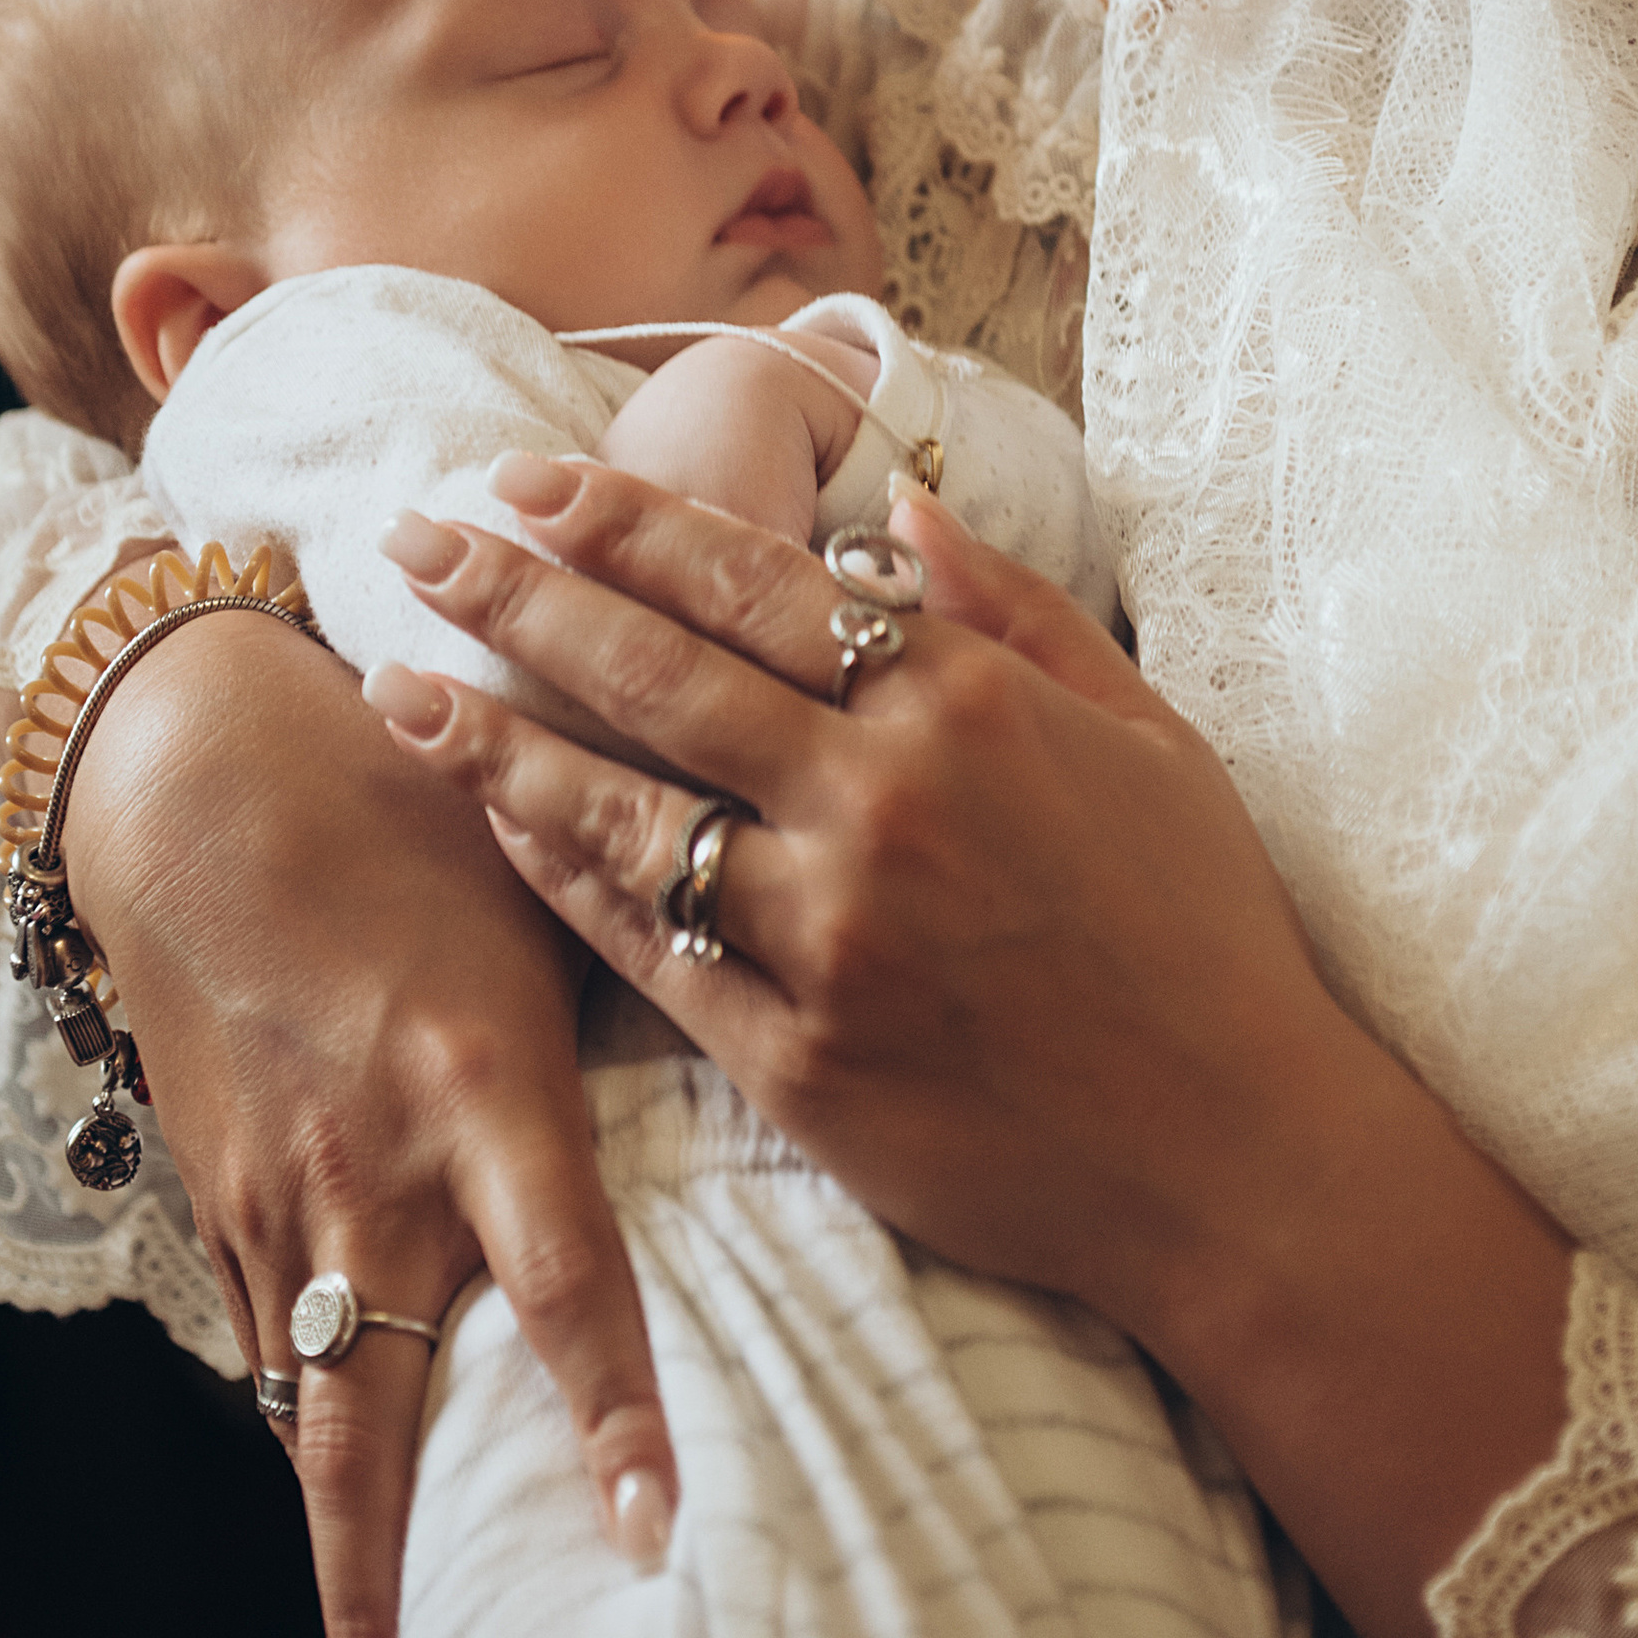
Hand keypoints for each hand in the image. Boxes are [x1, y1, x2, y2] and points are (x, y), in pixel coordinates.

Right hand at [59, 608, 679, 1637]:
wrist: (194, 773)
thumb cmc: (410, 807)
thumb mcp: (541, 879)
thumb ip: (659, 967)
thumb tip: (819, 1018)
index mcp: (482, 1084)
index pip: (560, 1278)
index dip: (608, 1409)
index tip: (658, 1532)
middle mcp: (375, 1170)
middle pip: (372, 1428)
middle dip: (387, 1605)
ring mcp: (281, 1202)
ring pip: (310, 1423)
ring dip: (343, 1569)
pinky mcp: (221, 1202)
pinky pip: (271, 1356)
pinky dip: (302, 1451)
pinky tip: (349, 1535)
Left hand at [363, 464, 1334, 1337]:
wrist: (1240, 1158)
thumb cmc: (1205, 931)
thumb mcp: (1144, 730)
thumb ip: (1014, 607)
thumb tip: (891, 508)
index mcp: (965, 706)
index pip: (751, 582)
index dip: (624, 524)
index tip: (528, 479)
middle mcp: (882, 805)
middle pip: (656, 673)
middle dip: (518, 593)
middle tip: (412, 539)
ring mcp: (831, 938)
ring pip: (625, 814)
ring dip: (496, 741)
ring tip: (397, 687)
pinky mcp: (799, 1062)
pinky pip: (650, 953)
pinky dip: (568, 881)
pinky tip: (500, 829)